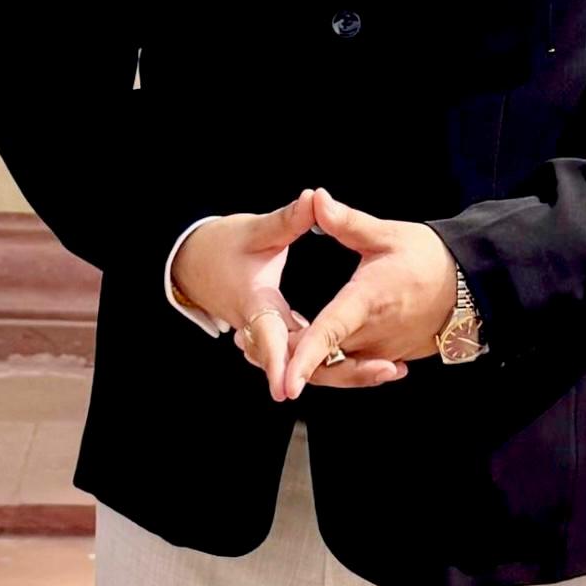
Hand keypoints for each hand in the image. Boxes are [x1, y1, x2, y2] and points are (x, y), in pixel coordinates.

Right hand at [173, 195, 404, 399]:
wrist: (197, 265)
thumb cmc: (222, 247)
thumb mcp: (254, 231)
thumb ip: (287, 220)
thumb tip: (313, 199)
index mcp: (255, 304)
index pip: (268, 337)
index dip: (278, 361)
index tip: (288, 387)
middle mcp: (263, 329)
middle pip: (299, 362)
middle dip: (339, 372)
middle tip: (382, 371)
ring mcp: (273, 337)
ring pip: (307, 366)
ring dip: (346, 371)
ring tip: (388, 370)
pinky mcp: (283, 337)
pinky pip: (310, 357)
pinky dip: (337, 362)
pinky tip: (372, 362)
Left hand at [284, 189, 459, 396]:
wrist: (470, 286)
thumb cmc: (429, 257)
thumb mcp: (386, 234)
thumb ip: (346, 222)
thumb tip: (315, 199)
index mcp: (366, 302)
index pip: (327, 335)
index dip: (303, 359)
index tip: (283, 381)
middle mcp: (373, 334)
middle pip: (323, 360)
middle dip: (286, 359)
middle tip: (245, 346)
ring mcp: (384, 350)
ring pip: (337, 366)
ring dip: (308, 360)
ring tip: (274, 350)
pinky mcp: (391, 356)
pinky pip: (354, 364)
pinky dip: (332, 360)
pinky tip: (312, 349)